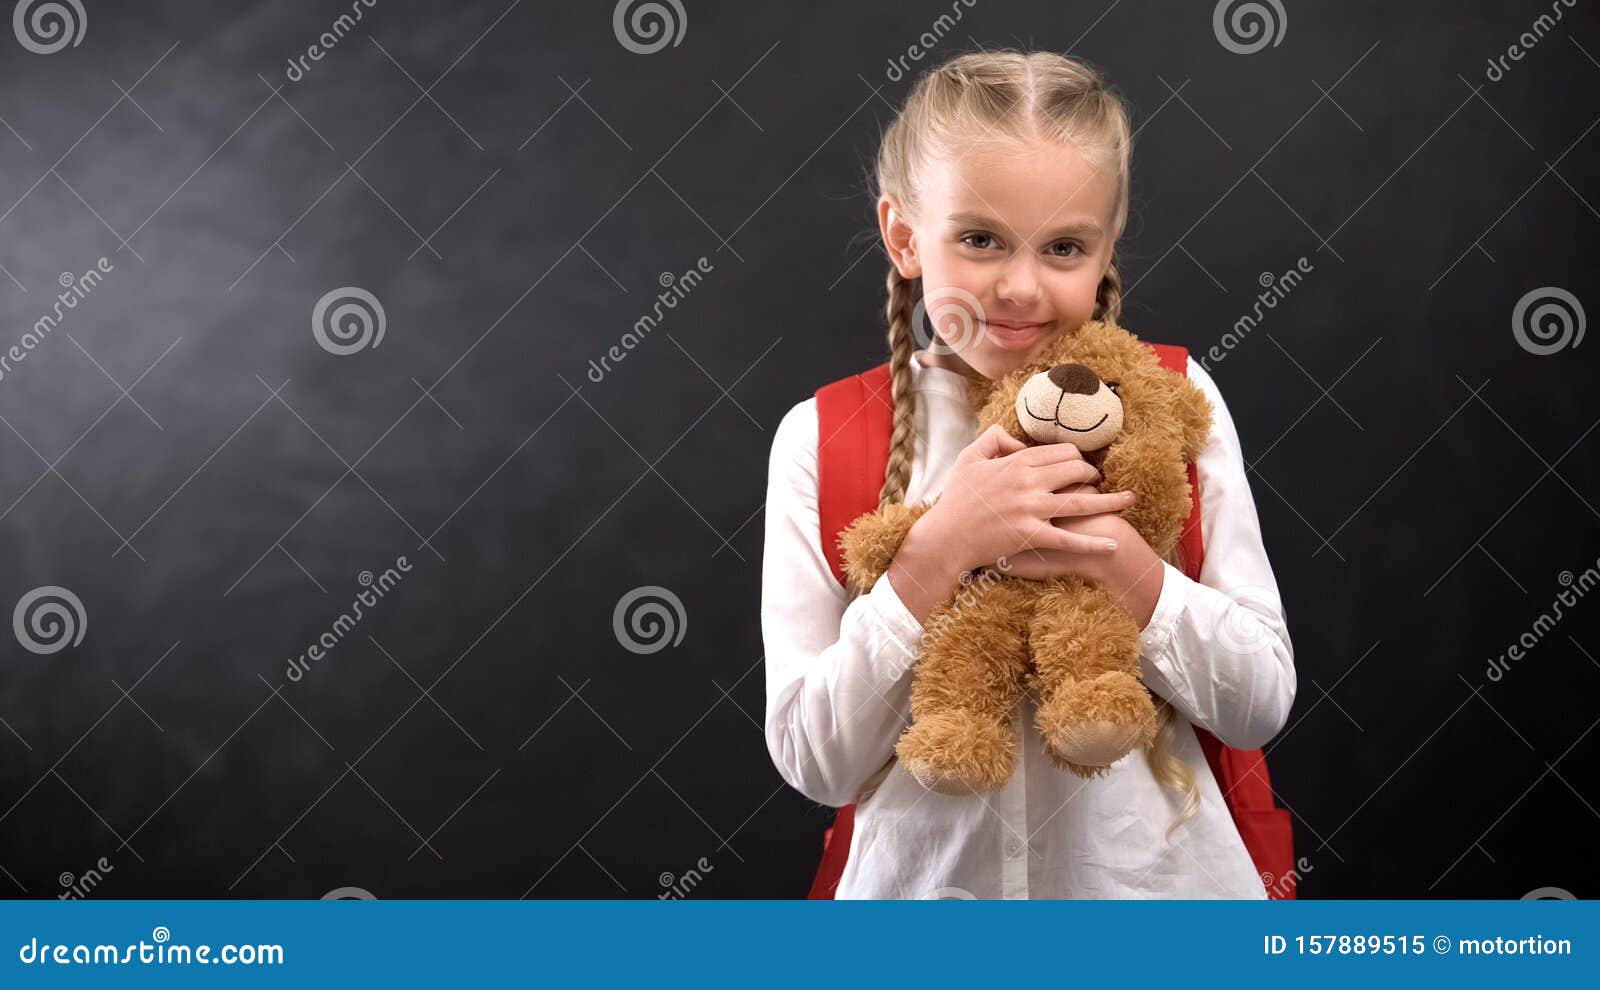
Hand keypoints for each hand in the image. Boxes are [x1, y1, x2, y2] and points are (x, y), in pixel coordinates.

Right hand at [915, 425, 1136, 573]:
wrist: (946, 536)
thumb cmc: (955, 499)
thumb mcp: (969, 457)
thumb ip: (994, 439)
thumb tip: (1018, 440)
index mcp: (1017, 462)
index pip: (1060, 451)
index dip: (1077, 456)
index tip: (1082, 464)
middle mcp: (1029, 482)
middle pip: (1076, 470)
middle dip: (1093, 473)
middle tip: (1100, 480)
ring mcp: (1032, 509)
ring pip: (1082, 501)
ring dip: (1110, 501)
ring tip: (1129, 500)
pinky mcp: (1032, 535)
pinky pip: (1070, 539)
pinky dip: (1093, 543)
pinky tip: (1112, 544)